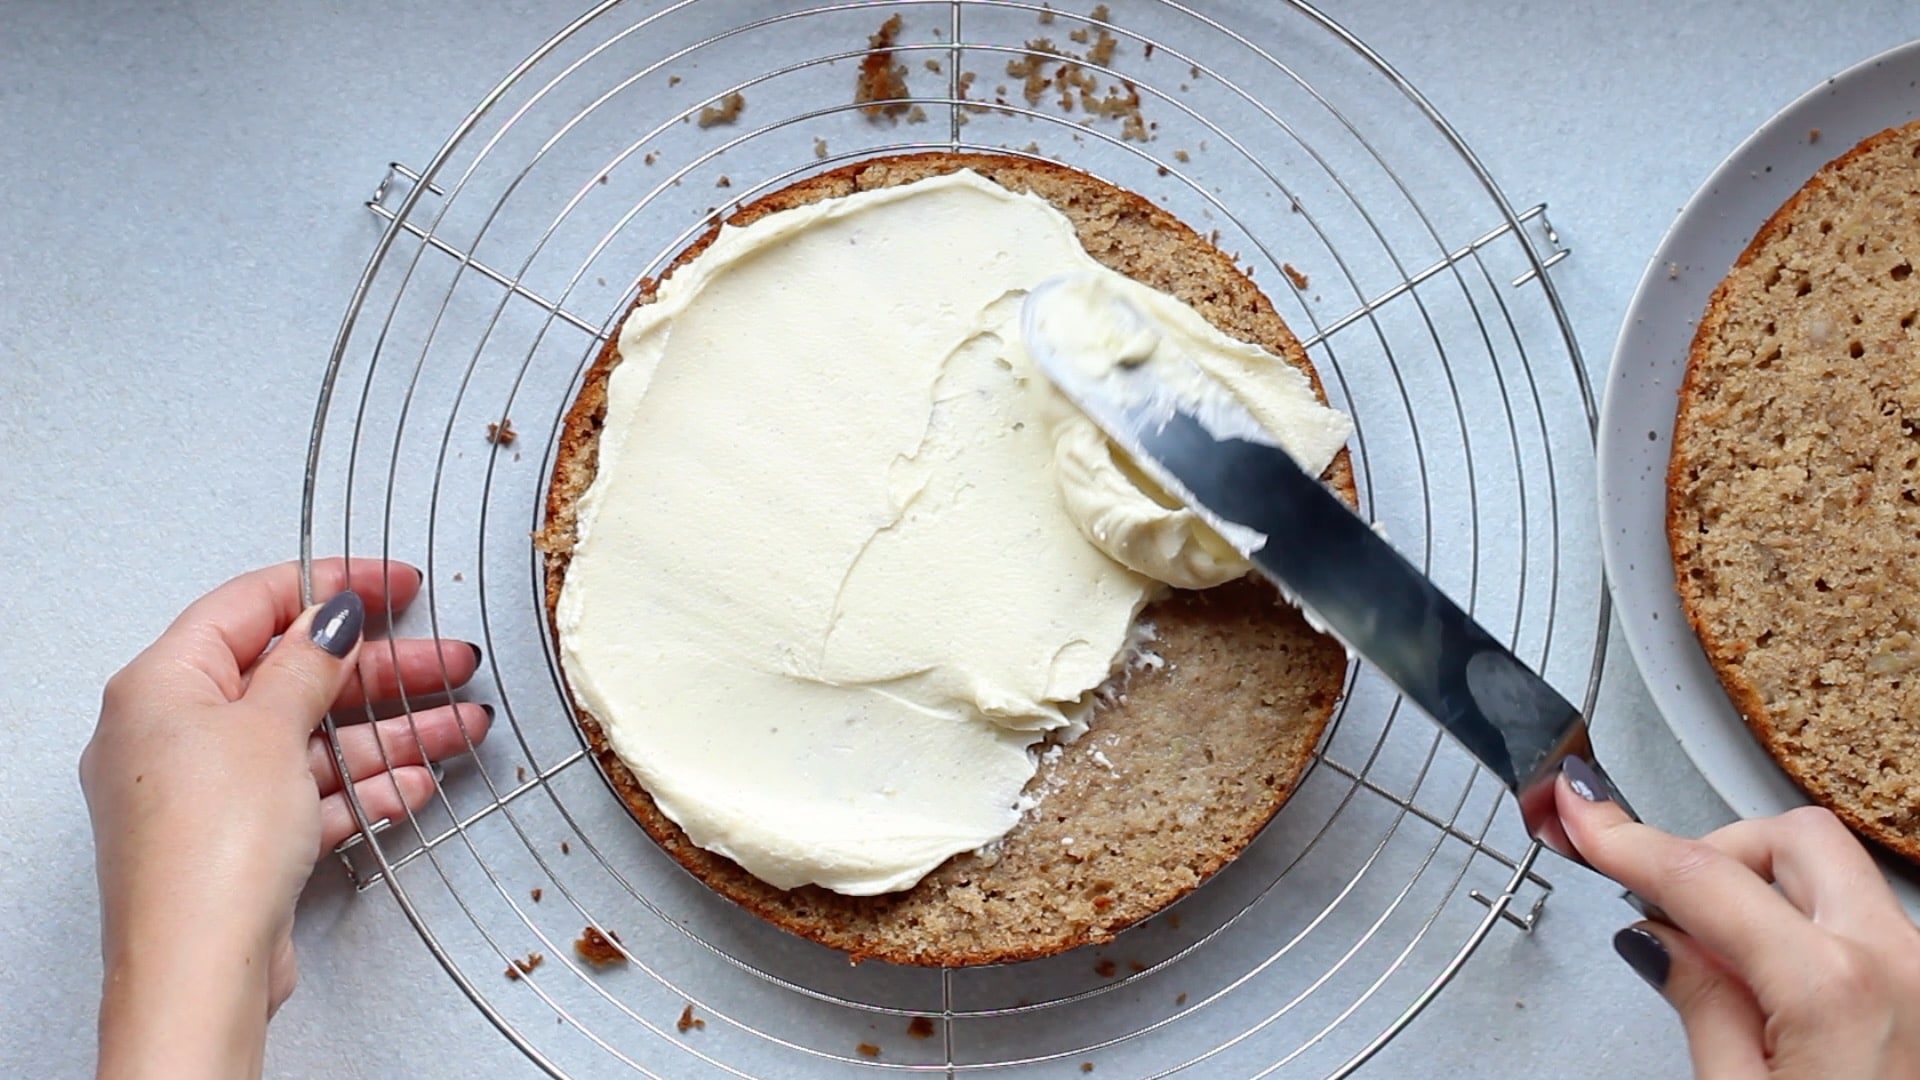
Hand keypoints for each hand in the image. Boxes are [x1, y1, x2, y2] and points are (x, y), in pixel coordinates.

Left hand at [82, 558, 491, 1078]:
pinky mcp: (242, 843)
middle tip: (452, 660)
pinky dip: (366, 787)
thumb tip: (332, 616)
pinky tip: (418, 784)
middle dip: (384, 671)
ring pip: (315, 740)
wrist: (199, 967)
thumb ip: (309, 661)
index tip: (395, 583)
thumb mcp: (270, 724)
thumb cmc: (208, 846)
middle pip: (295, 676)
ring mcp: (211, 792)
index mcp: (162, 685)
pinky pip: (312, 796)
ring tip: (464, 724)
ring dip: (394, 731)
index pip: (251, 605)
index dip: (330, 585)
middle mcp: (176, 734)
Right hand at [1558, 757, 1919, 1078]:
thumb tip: (1662, 942)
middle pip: (1793, 837)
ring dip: (1769, 895)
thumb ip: (1703, 1008)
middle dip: (1719, 853)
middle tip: (1671, 910)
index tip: (1579, 810)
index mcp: (1835, 989)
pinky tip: (1780, 988)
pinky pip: (1865, 924)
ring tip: (1727, 965)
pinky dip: (1810, 931)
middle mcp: (1898, 964)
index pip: (1704, 879)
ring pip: (1836, 875)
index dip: (1625, 839)